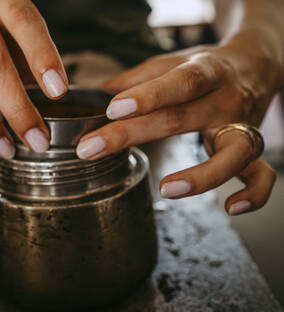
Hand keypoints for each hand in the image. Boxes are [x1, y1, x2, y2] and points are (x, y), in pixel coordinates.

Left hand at [76, 45, 279, 214]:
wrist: (254, 65)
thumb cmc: (202, 68)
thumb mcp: (169, 63)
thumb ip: (132, 81)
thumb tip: (90, 98)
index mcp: (205, 71)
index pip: (179, 83)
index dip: (148, 96)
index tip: (111, 110)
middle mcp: (225, 99)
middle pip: (181, 119)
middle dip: (131, 135)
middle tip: (91, 149)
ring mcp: (242, 127)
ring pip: (233, 154)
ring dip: (201, 175)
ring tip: (166, 189)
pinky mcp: (253, 150)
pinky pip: (262, 176)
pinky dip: (254, 195)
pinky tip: (230, 209)